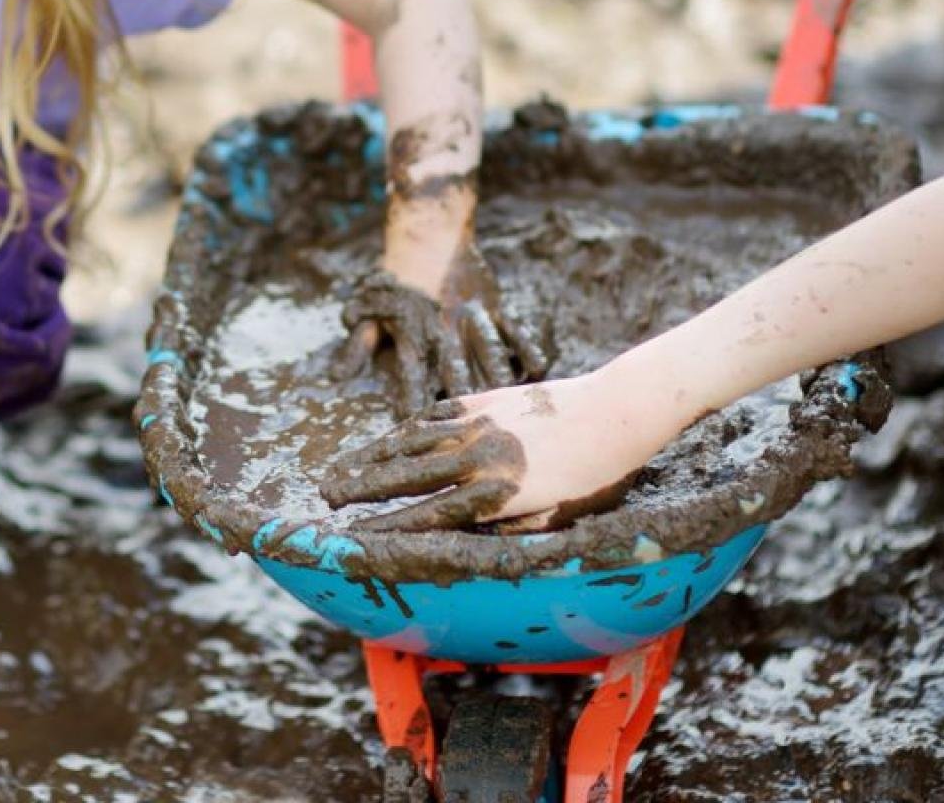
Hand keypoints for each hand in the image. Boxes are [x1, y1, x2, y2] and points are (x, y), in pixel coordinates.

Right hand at [320, 372, 651, 531]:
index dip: (386, 525)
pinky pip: (432, 415)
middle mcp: (478, 459)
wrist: (618, 410)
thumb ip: (509, 531)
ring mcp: (477, 424)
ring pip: (411, 442)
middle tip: (325, 495)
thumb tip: (467, 545)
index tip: (353, 534)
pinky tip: (386, 438)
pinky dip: (404, 428)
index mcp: (496, 496)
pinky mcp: (483, 399)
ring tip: (340, 466)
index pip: (426, 515)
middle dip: (361, 487)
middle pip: (405, 476)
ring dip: (371, 455)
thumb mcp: (556, 520)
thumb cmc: (595, 476)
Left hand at [339, 248, 549, 417]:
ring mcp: (472, 317)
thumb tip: (337, 377)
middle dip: (462, 401)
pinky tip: (537, 372)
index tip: (415, 432)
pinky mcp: (493, 306)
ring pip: (490, 353)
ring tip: (509, 407)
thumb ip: (358, 344)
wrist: (428, 232)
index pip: (411, 377)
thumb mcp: (367, 308)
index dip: (412, 406)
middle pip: (455, 371)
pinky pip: (514, 330)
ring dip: (498, 380)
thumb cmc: (394, 277)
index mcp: (412, 333)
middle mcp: (444, 328)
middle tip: (473, 431)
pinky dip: (526, 349)